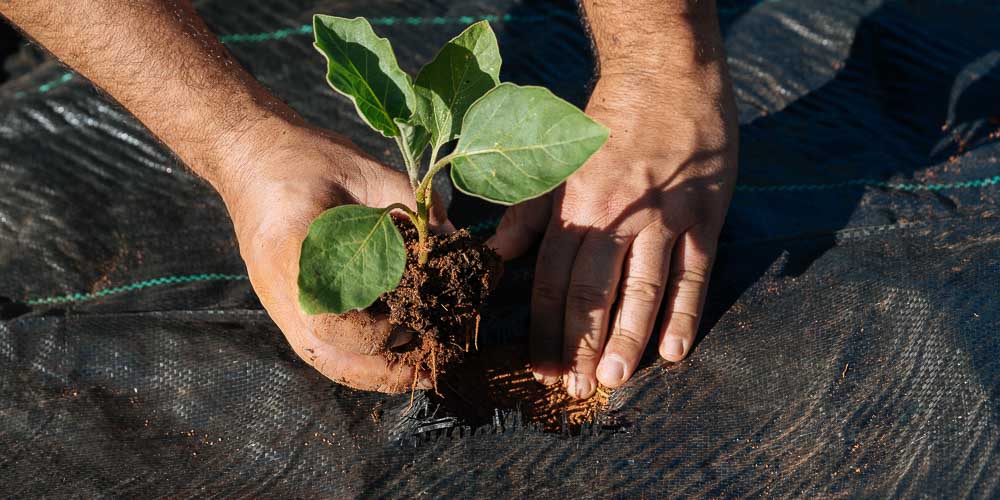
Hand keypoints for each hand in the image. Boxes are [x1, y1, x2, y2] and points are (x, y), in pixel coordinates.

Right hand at [220, 122, 450, 391]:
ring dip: (380, 372)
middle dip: (391, 365)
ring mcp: (282, 309)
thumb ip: (408, 203)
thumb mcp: (361, 170)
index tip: (422, 310)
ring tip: (425, 366)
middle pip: (337, 359)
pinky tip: (401, 353)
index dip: (385, 329)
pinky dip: (366, 361)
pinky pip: (328, 352)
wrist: (249, 157)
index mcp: (293, 257)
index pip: (337, 321)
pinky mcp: (290, 311)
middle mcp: (282, 295)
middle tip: (439, 351)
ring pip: (333, 365)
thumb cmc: (303, 159)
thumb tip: (454, 237)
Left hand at [488, 68, 737, 397]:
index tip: (540, 367)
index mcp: (577, 205)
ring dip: (626, 338)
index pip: (555, 280)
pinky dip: (685, 314)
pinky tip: (674, 350)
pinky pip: (694, 274)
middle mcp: (616, 216)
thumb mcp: (558, 161)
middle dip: (580, 345)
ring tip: (612, 380)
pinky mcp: (703, 217)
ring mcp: (663, 219)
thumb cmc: (607, 122)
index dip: (546, 329)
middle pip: (593, 292)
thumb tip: (496, 255)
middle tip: (573, 390)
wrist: (666, 75)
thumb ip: (527, 211)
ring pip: (643, 290)